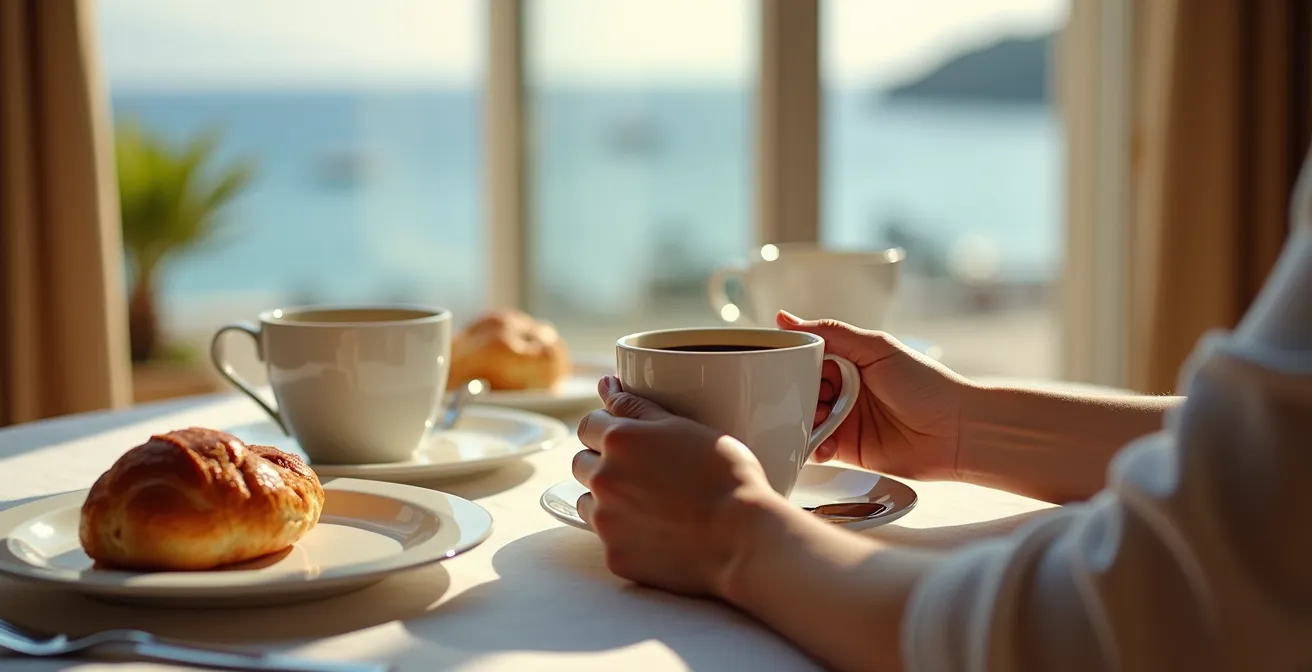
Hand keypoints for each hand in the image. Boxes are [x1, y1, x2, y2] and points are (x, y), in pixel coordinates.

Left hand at [574, 376, 788, 597]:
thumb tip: (605, 384)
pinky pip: (607, 538)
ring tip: (648, 502)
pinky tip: (656, 531)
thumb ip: (637, 405)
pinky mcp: (616, 555)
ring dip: (606, 498)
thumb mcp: (684, 427)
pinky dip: (624, 534)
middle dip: (602, 462)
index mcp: (619, 439)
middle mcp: (604, 479)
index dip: (607, 429)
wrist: (743, 538)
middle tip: (641, 470)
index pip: (588, 425)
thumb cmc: (724, 476)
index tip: (627, 438)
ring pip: (587, 501)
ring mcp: (606, 521)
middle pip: (581, 463)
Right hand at [777, 311, 971, 480]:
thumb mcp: (877, 348)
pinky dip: (811, 447)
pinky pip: (816, 448)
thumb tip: (786, 318)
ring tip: (818, 419)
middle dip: (796, 394)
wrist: (958, 432)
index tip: (784, 366)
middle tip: (806, 396)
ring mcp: (844, 419)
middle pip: (801, 389)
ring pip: (804, 419)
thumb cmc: (927, 385)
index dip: (795, 362)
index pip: (808, 357)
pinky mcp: (847, 449)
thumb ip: (832, 333)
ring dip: (802, 421)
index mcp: (850, 359)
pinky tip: (819, 445)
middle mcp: (844, 388)